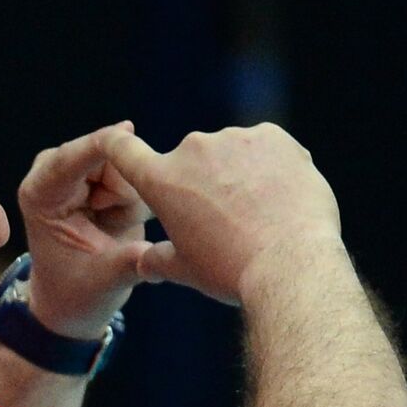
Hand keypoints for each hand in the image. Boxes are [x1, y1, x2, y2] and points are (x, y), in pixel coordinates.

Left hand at [16, 122, 152, 338]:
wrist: (75, 303)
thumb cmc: (78, 293)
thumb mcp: (105, 280)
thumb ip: (131, 259)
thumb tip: (166, 246)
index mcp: (40, 194)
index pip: (72, 157)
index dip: (104, 144)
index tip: (131, 133)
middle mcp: (55, 175)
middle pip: (105, 153)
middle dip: (125, 183)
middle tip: (119, 221)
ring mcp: (79, 173)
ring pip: (126, 161)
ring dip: (132, 194)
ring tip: (117, 225)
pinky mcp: (100, 176)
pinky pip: (135, 171)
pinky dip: (139, 196)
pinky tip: (123, 219)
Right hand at [100, 123, 341, 304]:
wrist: (289, 263)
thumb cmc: (231, 270)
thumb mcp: (186, 271)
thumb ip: (158, 260)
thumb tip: (144, 264)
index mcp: (161, 181)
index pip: (124, 150)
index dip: (117, 143)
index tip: (117, 139)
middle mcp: (192, 150)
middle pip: (193, 161)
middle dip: (205, 182)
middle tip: (228, 220)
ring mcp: (233, 139)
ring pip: (232, 154)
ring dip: (240, 175)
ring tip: (260, 214)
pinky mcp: (272, 136)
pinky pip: (267, 149)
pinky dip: (272, 168)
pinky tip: (282, 198)